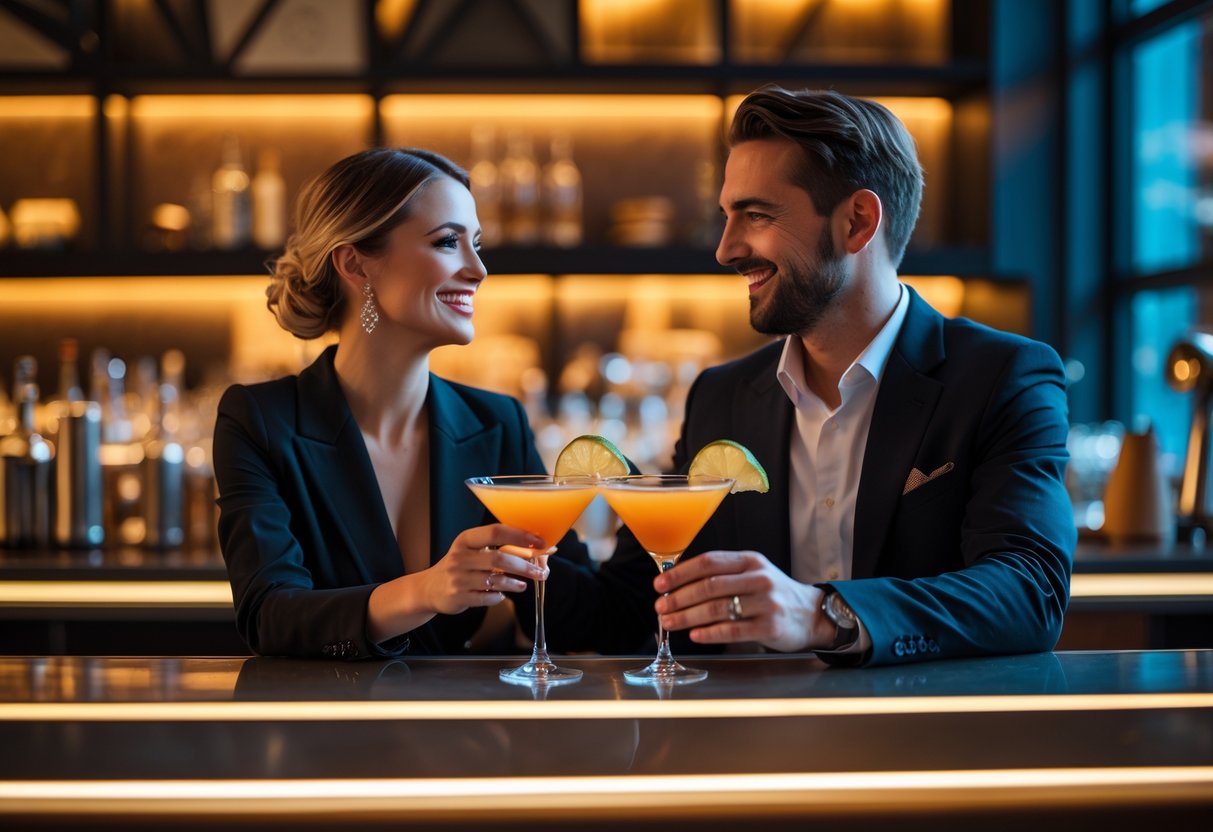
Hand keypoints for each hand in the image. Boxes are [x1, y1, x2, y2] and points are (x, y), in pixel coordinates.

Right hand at [417, 523, 549, 615]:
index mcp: (465, 540)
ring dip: (515, 583)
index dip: (520, 536)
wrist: (429, 588)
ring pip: (495, 580)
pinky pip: (487, 598)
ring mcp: (458, 578)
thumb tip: (536, 548)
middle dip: (524, 565)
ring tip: (524, 585)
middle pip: (498, 558)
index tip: (539, 542)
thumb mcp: (471, 551)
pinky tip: (504, 594)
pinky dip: (500, 597)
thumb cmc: (459, 566)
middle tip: (540, 572)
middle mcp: (460, 557)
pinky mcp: (458, 597)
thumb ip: (498, 547)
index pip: (495, 532)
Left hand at [653, 550, 834, 652]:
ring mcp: (766, 603)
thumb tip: (679, 582)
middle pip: (709, 586)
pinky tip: (694, 635)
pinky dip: (709, 633)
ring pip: (717, 608)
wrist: (811, 614)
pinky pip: (732, 630)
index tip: (660, 584)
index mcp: (750, 561)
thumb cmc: (773, 593)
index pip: (709, 562)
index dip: (680, 573)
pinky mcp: (770, 627)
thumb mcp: (753, 573)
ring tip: (670, 622)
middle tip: (660, 606)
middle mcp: (758, 578)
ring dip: (688, 616)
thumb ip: (723, 574)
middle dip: (679, 597)